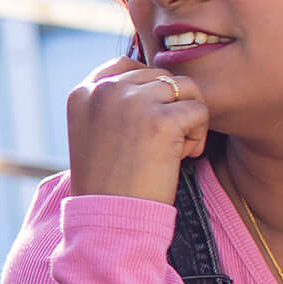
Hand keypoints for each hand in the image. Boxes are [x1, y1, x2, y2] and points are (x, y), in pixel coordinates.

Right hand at [65, 57, 208, 204]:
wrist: (110, 218)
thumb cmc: (107, 183)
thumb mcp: (94, 133)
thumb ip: (112, 104)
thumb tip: (154, 80)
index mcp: (83, 93)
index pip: (125, 65)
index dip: (147, 90)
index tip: (148, 123)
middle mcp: (104, 91)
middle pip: (160, 76)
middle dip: (169, 107)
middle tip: (161, 144)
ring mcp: (132, 102)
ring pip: (185, 88)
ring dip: (188, 117)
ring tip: (176, 148)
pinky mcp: (160, 119)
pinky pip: (199, 110)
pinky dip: (198, 136)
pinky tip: (182, 158)